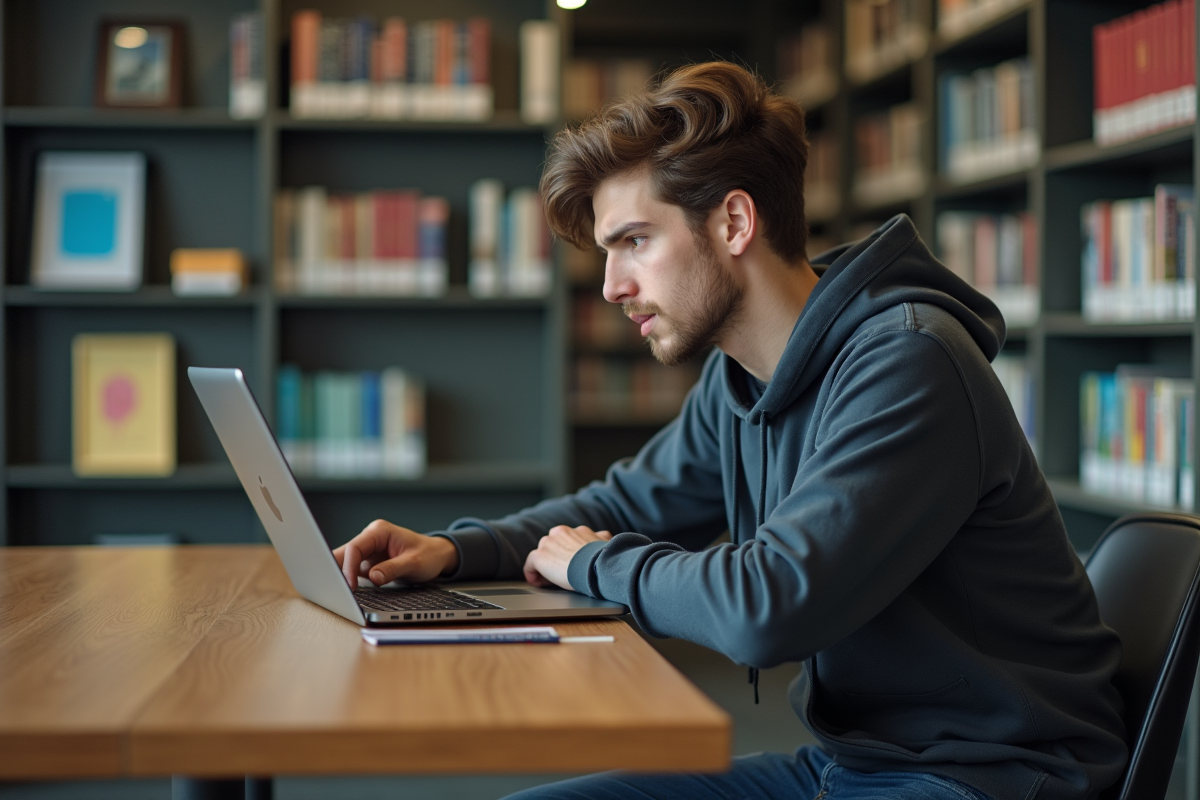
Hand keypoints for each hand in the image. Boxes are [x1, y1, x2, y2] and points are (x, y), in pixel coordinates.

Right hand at [333, 519, 458, 588]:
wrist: (437, 556)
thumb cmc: (428, 555)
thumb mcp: (414, 563)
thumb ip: (393, 569)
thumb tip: (373, 577)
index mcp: (380, 531)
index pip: (355, 547)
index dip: (349, 567)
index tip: (349, 585)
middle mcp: (370, 539)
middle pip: (345, 554)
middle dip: (337, 570)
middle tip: (332, 590)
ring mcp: (368, 551)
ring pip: (345, 563)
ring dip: (341, 576)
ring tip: (336, 593)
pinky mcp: (368, 563)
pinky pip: (353, 571)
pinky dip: (348, 581)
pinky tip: (344, 592)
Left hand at [523, 525, 613, 589]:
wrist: (596, 565)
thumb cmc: (602, 557)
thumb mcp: (603, 542)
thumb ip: (599, 538)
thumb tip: (604, 537)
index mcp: (575, 530)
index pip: (564, 539)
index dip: (565, 553)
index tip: (569, 564)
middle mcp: (560, 532)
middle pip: (551, 545)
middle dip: (554, 557)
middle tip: (561, 573)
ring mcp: (548, 543)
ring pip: (541, 554)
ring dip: (544, 566)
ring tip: (551, 580)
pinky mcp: (539, 556)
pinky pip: (530, 565)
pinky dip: (532, 574)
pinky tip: (538, 583)